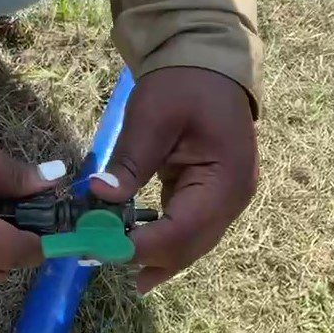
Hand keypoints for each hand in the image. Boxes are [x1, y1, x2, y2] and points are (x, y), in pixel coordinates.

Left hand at [91, 67, 258, 292]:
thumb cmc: (182, 84)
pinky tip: (139, 254)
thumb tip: (100, 197)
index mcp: (226, 179)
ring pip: (192, 244)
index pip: (182, 229)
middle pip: (190, 245)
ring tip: (120, 270)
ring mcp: (227, 199)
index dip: (143, 245)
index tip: (101, 247)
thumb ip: (130, 161)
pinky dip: (164, 242)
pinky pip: (189, 229)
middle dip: (148, 258)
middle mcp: (233, 198)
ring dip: (157, 258)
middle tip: (100, 259)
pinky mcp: (213, 196)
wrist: (208, 62)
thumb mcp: (152, 117)